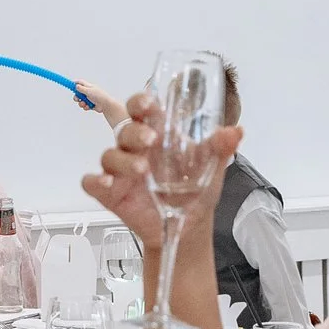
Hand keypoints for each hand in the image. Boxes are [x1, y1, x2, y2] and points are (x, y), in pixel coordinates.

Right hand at [72, 80, 129, 127]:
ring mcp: (89, 99)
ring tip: (85, 104)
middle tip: (77, 99)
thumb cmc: (99, 96)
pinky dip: (85, 107)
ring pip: (80, 101)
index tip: (69, 85)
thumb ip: (81, 89)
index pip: (80, 82)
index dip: (75, 83)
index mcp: (88, 87)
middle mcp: (88, 92)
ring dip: (81, 103)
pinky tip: (89, 107)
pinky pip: (84, 106)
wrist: (106, 105)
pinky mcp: (90, 105)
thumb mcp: (89, 91)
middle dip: (76, 97)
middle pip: (78, 93)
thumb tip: (76, 86)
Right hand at [79, 95, 241, 247]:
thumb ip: (221, 148)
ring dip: (122, 160)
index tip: (147, 105)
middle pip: (124, 129)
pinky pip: (92, 182)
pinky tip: (108, 184)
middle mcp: (135, 148)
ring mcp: (121, 170)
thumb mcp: (212, 167)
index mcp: (157, 133)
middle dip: (134, 132)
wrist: (190, 226)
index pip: (141, 108)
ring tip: (141, 170)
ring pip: (109, 155)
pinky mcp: (110, 192)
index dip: (140, 102)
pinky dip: (96, 181)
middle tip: (150, 140)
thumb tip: (236, 132)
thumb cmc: (196, 189)